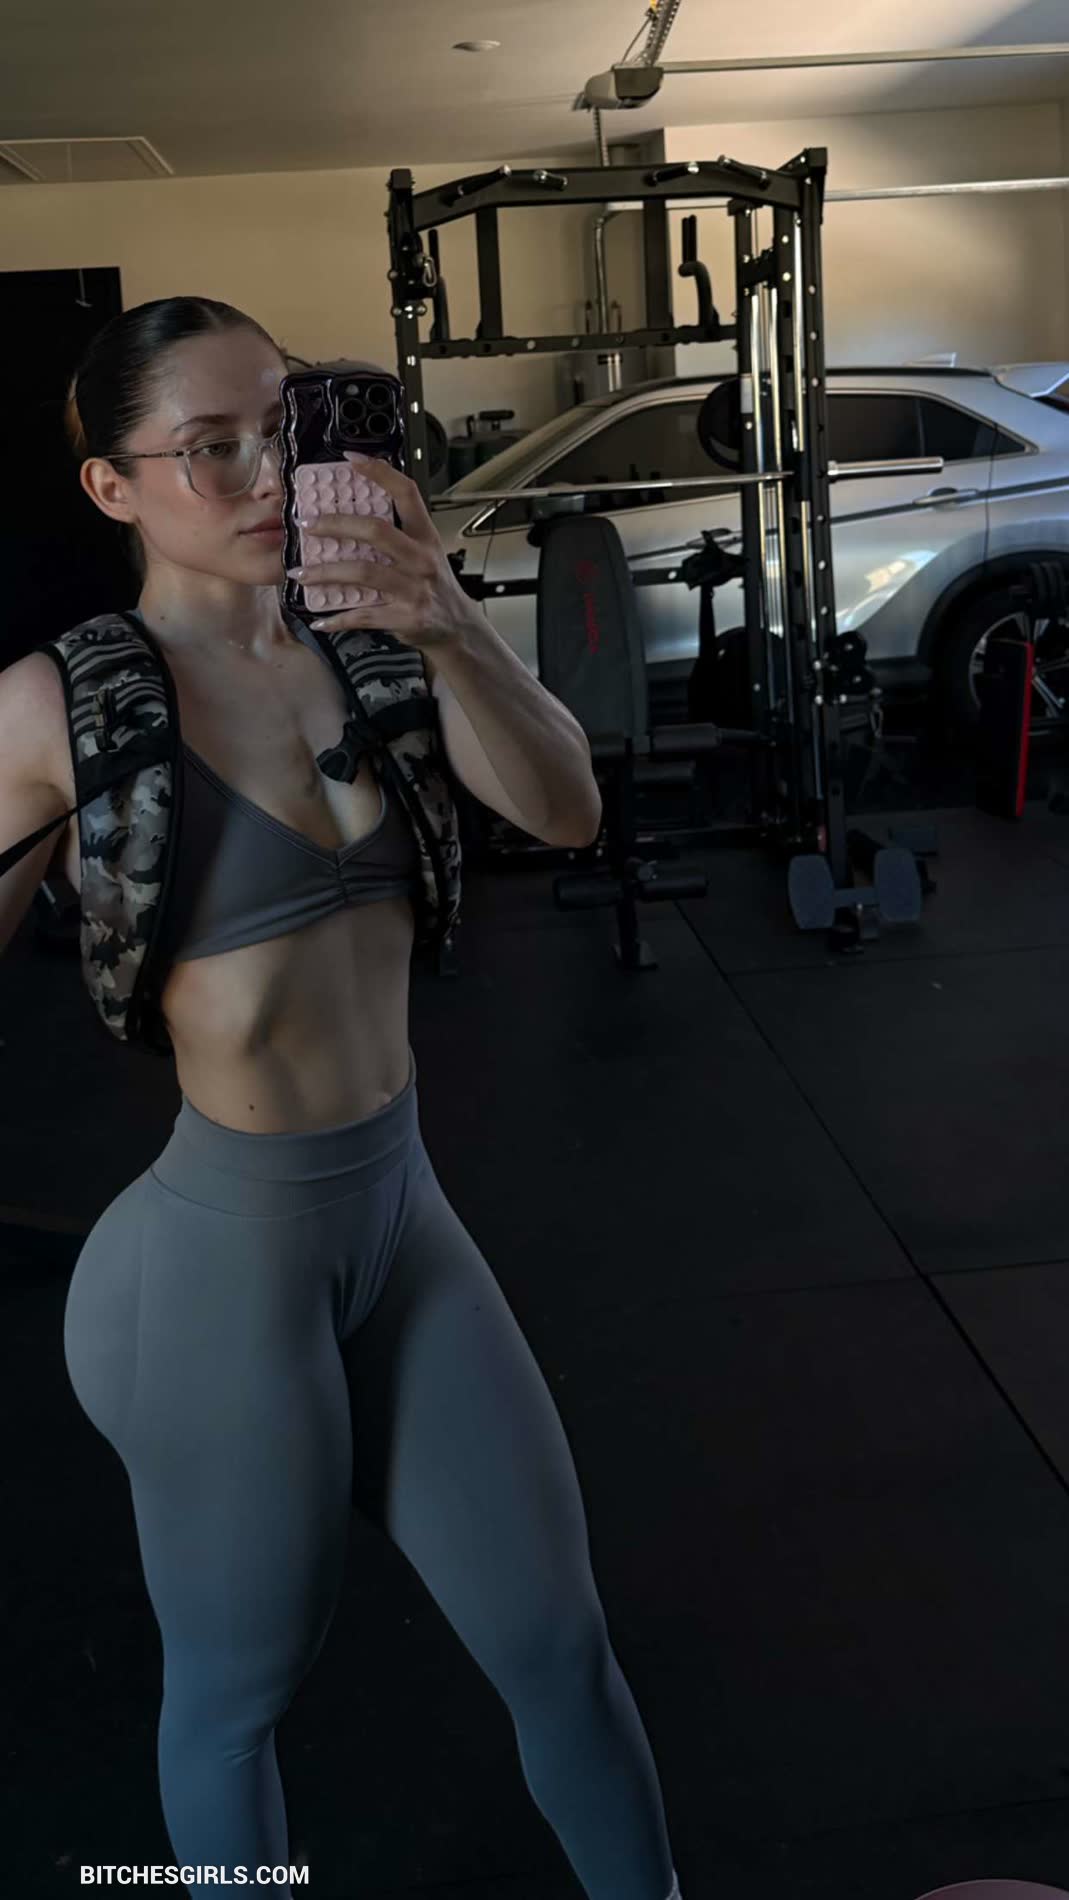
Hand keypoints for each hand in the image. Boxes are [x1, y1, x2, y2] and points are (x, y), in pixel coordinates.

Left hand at [285, 453, 477, 652]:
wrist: (457, 626)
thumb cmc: (434, 585)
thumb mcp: (425, 552)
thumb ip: (397, 534)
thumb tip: (350, 516)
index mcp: (425, 536)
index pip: (406, 494)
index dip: (379, 473)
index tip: (351, 459)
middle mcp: (420, 559)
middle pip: (376, 531)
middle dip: (336, 524)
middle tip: (306, 524)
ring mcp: (413, 589)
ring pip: (363, 573)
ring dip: (325, 573)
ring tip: (300, 574)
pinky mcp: (404, 618)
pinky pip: (363, 615)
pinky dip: (337, 618)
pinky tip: (319, 618)